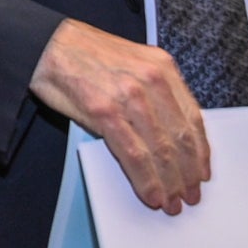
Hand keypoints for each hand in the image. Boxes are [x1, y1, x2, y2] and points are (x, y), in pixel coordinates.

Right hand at [30, 18, 207, 214]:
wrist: (46, 45)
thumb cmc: (84, 54)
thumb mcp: (132, 63)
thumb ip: (153, 93)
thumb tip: (165, 135)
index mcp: (162, 66)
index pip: (193, 117)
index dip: (200, 151)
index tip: (201, 171)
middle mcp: (151, 80)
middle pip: (181, 138)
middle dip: (188, 173)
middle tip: (189, 194)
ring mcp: (130, 96)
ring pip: (162, 151)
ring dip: (170, 182)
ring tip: (172, 201)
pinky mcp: (105, 112)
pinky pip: (134, 155)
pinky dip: (146, 180)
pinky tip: (152, 194)